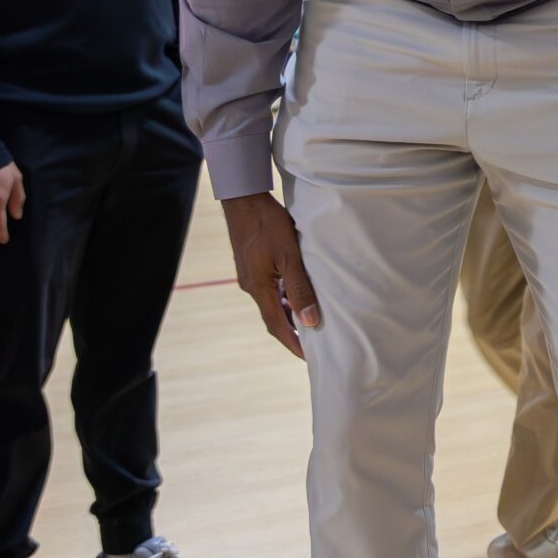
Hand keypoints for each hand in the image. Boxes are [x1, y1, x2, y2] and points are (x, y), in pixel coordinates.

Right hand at [223, 192, 320, 360]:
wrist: (244, 199)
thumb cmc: (268, 224)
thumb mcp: (290, 256)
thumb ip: (300, 289)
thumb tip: (311, 321)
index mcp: (259, 288)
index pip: (277, 326)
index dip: (294, 343)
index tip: (310, 358)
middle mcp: (251, 286)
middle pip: (274, 317)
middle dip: (292, 332)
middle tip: (314, 344)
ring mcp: (250, 276)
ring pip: (272, 303)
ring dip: (289, 313)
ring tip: (310, 319)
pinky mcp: (251, 266)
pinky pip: (269, 289)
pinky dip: (284, 296)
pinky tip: (296, 292)